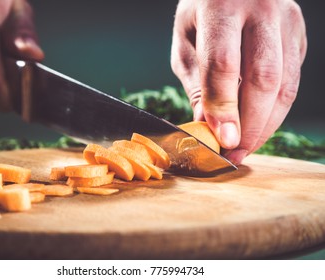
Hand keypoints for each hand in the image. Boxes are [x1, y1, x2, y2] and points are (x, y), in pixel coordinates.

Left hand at [171, 0, 306, 163]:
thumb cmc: (201, 12)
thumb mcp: (186, 42)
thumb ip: (196, 83)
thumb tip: (208, 126)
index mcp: (222, 6)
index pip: (224, 64)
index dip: (224, 108)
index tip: (223, 141)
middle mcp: (261, 9)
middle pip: (263, 79)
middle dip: (250, 125)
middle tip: (235, 153)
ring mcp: (287, 20)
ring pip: (285, 84)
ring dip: (266, 124)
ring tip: (246, 146)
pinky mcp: (298, 34)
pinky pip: (293, 79)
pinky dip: (276, 109)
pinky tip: (259, 123)